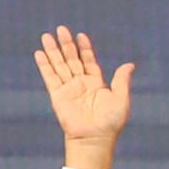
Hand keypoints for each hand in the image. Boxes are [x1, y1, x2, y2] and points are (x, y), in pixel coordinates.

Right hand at [34, 25, 135, 168]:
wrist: (95, 139)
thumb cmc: (111, 122)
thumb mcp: (121, 98)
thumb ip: (122, 80)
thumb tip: (130, 64)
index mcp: (95, 83)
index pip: (88, 60)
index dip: (85, 48)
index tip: (81, 35)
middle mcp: (80, 83)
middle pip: (71, 59)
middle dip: (66, 44)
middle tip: (60, 29)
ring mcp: (68, 89)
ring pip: (59, 65)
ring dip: (53, 51)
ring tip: (46, 36)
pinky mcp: (57, 96)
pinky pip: (50, 77)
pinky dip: (44, 65)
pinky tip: (39, 53)